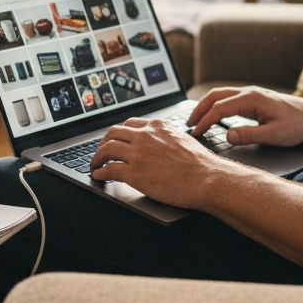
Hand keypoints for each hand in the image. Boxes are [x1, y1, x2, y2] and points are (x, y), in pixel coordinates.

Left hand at [90, 118, 240, 208]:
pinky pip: (109, 169)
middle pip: (113, 133)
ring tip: (95, 164)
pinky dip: (100, 172)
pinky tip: (98, 175)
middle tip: (101, 151)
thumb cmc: (201, 164)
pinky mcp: (134, 173)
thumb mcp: (182, 139)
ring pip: (107, 149)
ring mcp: (138, 154)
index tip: (115, 139)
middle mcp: (145, 136)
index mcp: (157, 126)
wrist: (207, 178)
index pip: (129, 124)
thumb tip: (160, 145)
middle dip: (104, 142)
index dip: (118, 133)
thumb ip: (166, 138)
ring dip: (97, 157)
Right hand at [187, 86, 302, 146]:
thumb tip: (227, 135)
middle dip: (199, 109)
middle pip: (215, 95)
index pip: (220, 108)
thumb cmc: (297, 126)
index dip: (205, 121)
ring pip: (220, 94)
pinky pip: (228, 98)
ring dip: (205, 106)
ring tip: (195, 121)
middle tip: (188, 125)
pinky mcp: (253, 98)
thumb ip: (249, 135)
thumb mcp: (274, 135)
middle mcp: (249, 92)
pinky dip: (215, 105)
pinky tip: (212, 116)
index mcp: (252, 98)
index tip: (195, 134)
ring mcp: (251, 93)